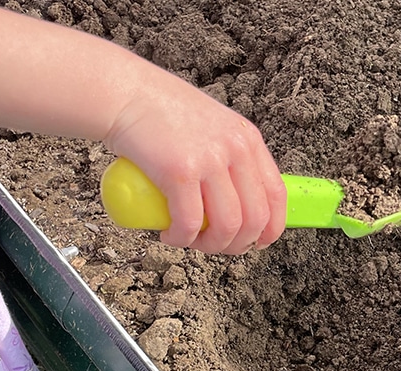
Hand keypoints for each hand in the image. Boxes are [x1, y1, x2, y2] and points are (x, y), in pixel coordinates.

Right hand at [104, 68, 286, 253]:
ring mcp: (210, 159)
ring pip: (227, 226)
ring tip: (190, 241)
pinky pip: (189, 223)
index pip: (277, 195)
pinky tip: (169, 234)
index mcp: (247, 139)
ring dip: (210, 247)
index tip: (256, 243)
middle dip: (237, 245)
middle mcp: (235, 149)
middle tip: (214, 246)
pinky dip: (181, 239)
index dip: (270, 229)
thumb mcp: (212, 128)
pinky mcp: (180, 171)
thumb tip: (235, 201)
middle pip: (255, 218)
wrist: (124, 93)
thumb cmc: (160, 113)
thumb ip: (227, 158)